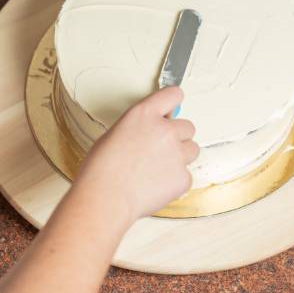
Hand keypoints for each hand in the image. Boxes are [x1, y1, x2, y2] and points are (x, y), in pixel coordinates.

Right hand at [74, 86, 198, 221]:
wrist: (105, 197)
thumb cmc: (101, 169)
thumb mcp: (115, 133)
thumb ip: (140, 127)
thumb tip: (153, 130)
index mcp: (144, 114)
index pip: (173, 95)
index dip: (173, 103)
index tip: (172, 110)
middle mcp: (165, 130)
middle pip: (188, 126)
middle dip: (177, 137)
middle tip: (158, 151)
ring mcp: (177, 154)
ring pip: (192, 150)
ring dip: (180, 157)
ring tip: (156, 169)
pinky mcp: (183, 177)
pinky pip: (187, 175)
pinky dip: (175, 181)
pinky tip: (155, 185)